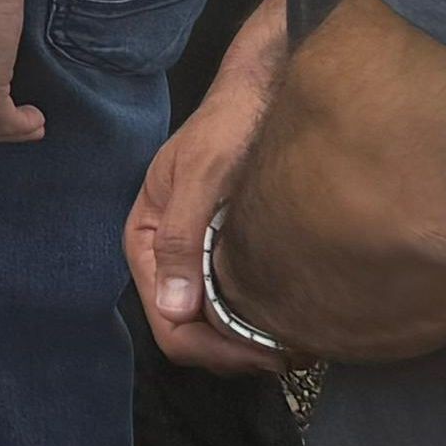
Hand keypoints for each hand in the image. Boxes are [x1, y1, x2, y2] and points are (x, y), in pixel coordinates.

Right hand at [127, 0, 290, 376]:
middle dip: (234, 352)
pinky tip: (290, 317)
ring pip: (212, 325)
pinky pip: (231, 305)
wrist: (266, 92)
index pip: (168, 322)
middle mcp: (169, 255)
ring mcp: (197, 256)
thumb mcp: (203, 176)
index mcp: (149, 238)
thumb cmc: (230, 126)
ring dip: (249, 343)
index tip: (266, 353)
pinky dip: (257, 322)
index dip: (214, 348)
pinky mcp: (225, 253)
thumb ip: (184, 240)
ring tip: (297, 338)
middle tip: (291, 352)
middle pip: (189, 332)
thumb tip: (175, 309)